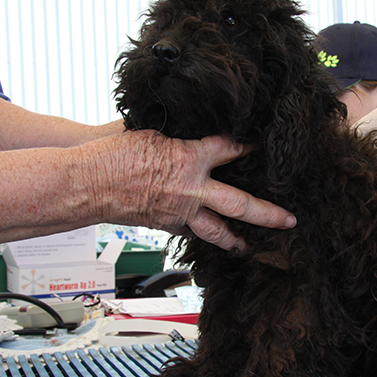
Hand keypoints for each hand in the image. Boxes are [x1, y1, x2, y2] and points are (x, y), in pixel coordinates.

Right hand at [90, 131, 296, 250]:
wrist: (88, 183)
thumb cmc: (114, 154)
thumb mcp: (152, 133)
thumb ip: (180, 136)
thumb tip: (194, 130)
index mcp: (190, 158)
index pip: (231, 150)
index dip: (249, 147)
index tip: (263, 147)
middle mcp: (192, 189)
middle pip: (240, 203)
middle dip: (267, 213)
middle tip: (288, 220)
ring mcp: (180, 211)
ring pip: (218, 230)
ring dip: (238, 239)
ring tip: (252, 246)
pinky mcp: (166, 224)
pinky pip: (191, 232)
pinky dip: (203, 234)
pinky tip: (211, 237)